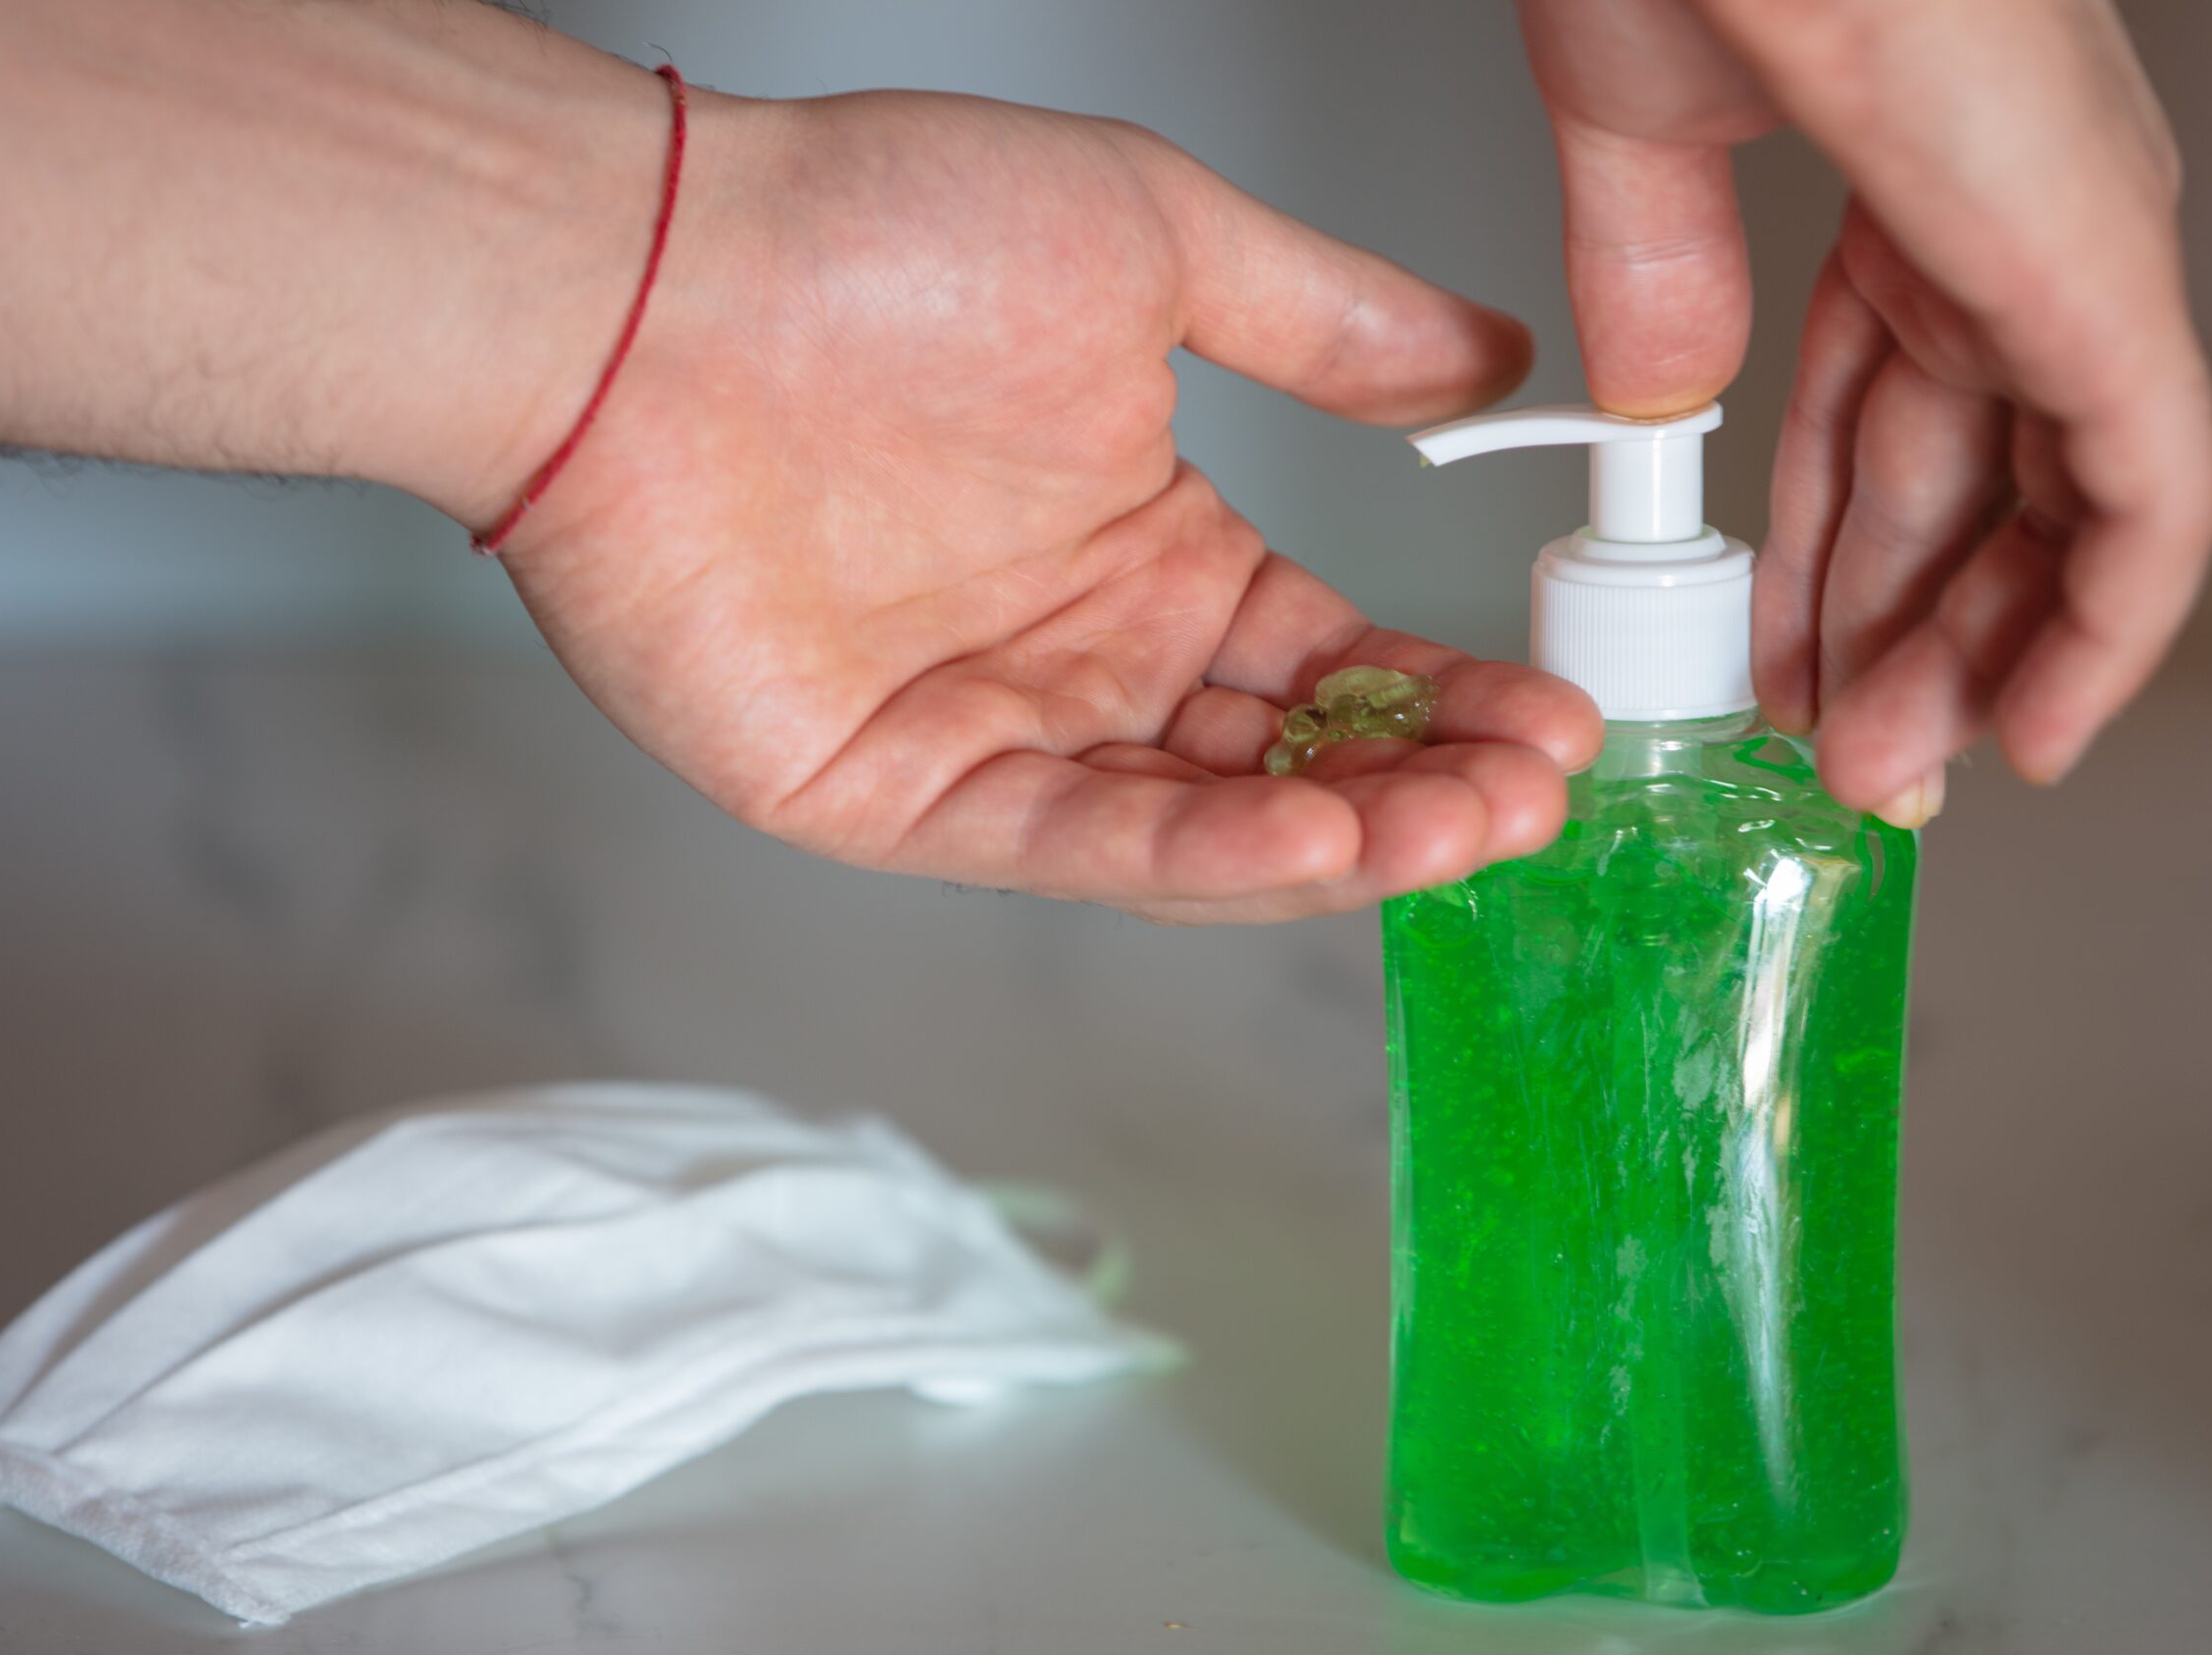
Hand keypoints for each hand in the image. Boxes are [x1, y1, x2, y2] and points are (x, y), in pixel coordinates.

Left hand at [485, 89, 1600, 921]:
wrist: (651, 281)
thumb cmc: (870, 237)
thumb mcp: (1156, 243)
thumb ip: (1327, 326)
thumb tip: (1487, 353)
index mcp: (1152, 547)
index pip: (1338, 657)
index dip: (1453, 694)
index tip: (1559, 717)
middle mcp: (1084, 655)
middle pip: (1289, 763)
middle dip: (1426, 787)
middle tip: (1532, 795)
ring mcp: (994, 734)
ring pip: (1198, 828)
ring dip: (1342, 840)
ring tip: (1464, 827)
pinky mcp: (894, 797)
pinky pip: (1069, 845)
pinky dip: (1196, 859)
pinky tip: (1316, 841)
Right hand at [1519, 0, 2211, 824]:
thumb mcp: (1644, 149)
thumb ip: (1656, 283)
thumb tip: (1661, 401)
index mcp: (1924, 194)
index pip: (1903, 420)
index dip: (1840, 562)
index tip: (1788, 664)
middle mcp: (2019, 232)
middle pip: (1980, 485)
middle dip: (1900, 638)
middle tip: (1844, 754)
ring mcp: (2073, 258)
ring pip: (2067, 513)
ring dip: (1975, 659)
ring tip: (1898, 769)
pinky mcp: (2106, 288)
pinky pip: (2152, 501)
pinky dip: (2104, 629)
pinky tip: (2043, 723)